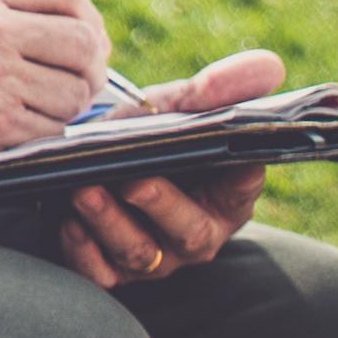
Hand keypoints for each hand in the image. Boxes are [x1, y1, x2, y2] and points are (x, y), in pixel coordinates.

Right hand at [0, 0, 112, 165]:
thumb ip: (1, 0)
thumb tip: (66, 22)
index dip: (87, 16)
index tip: (83, 36)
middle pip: (83, 42)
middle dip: (91, 64)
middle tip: (78, 76)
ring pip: (75, 91)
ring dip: (68, 101)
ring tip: (42, 101)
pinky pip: (51, 126)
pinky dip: (45, 128)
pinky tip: (19, 121)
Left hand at [57, 48, 279, 290]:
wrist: (84, 160)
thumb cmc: (144, 136)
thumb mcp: (174, 109)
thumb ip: (214, 90)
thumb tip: (271, 64)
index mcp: (225, 196)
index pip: (243, 189)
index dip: (241, 179)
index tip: (235, 164)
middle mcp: (195, 234)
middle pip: (190, 231)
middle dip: (163, 205)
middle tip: (135, 180)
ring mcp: (154, 258)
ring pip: (139, 252)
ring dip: (111, 222)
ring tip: (83, 190)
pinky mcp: (109, 271)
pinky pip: (98, 273)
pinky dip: (82, 250)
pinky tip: (66, 223)